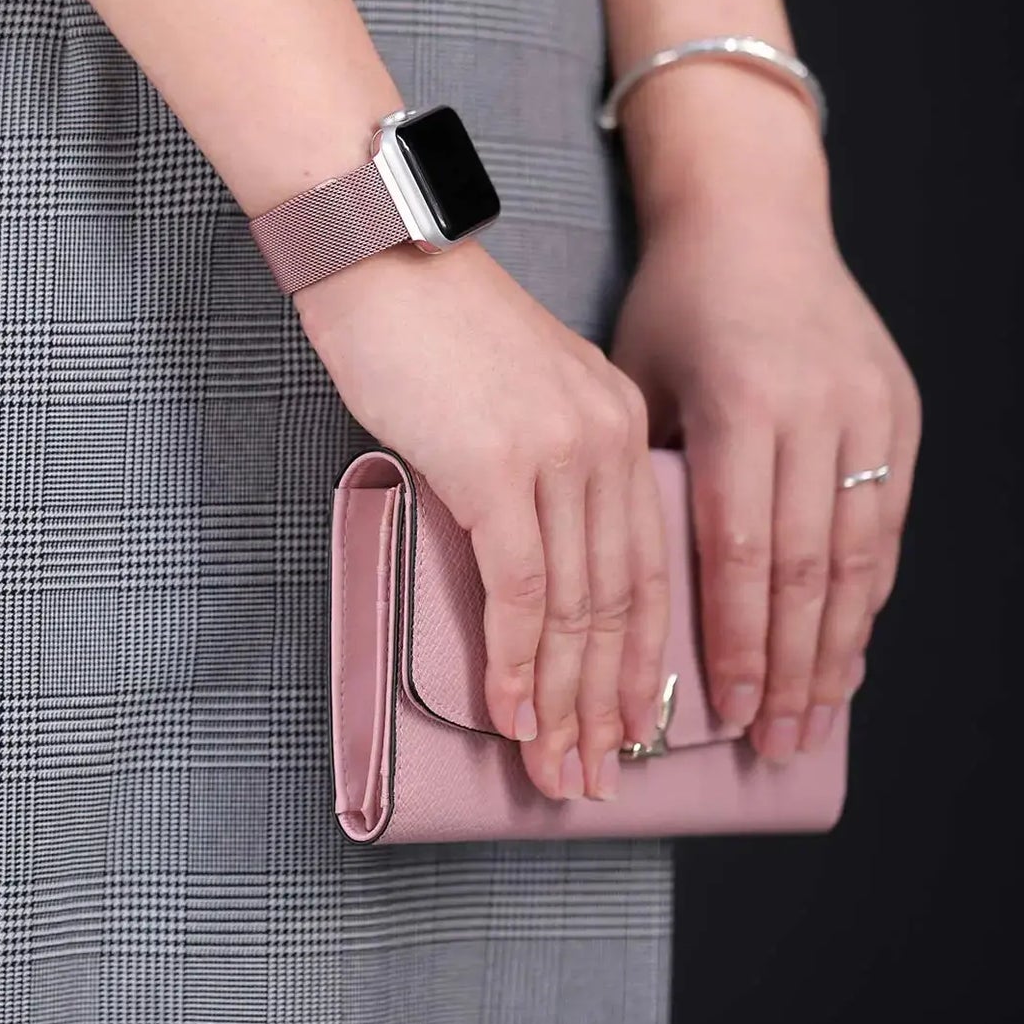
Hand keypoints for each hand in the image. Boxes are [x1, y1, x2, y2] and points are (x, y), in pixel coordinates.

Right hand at [296, 241, 668, 801]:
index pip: (646, 562)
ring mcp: (554, 451)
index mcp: (616, 421)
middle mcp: (603, 438)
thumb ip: (533, 468)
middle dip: (612, 700)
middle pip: (622, 597)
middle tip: (599, 775)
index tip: (631, 722)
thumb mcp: (507, 395)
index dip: (639, 655)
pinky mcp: (495, 464)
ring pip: (578, 604)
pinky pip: (519, 585)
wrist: (378, 249)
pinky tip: (513, 710)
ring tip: (558, 768)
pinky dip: (517, 657)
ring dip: (568, 698)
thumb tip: (522, 564)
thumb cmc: (425, 324)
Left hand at [610, 202, 919, 762]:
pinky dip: (868, 587)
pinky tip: (850, 640)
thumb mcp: (639, 379)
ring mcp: (870, 409)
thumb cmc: (675, 302)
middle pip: (806, 568)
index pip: (740, 551)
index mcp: (739, 403)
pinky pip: (888, 518)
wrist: (755, 218)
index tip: (722, 710)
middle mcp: (815, 410)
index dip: (734, 640)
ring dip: (838, 645)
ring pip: (859, 554)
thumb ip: (650, 476)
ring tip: (815, 716)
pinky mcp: (900, 409)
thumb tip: (638, 589)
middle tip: (773, 743)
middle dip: (789, 667)